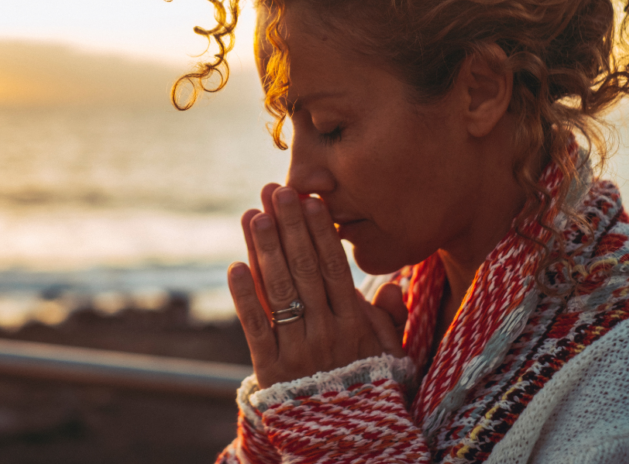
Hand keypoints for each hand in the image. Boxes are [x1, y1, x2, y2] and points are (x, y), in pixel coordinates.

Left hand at [229, 183, 407, 388]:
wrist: (346, 439)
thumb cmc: (369, 383)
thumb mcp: (392, 351)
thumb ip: (391, 316)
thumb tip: (393, 285)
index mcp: (354, 324)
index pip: (334, 268)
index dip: (320, 231)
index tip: (310, 199)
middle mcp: (326, 332)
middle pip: (304, 270)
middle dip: (289, 227)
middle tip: (276, 190)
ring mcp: (298, 350)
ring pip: (279, 292)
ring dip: (265, 250)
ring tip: (253, 214)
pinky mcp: (271, 369)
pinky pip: (256, 327)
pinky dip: (245, 297)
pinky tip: (235, 266)